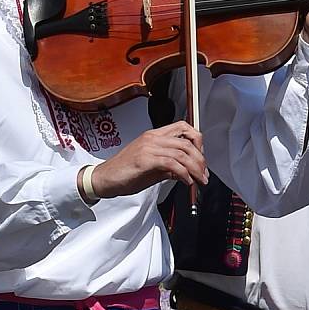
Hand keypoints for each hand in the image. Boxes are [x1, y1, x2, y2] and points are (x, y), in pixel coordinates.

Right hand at [87, 121, 207, 198]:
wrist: (104, 179)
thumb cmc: (125, 172)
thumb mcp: (152, 168)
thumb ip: (170, 166)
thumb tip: (187, 172)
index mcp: (154, 135)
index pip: (183, 127)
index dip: (197, 141)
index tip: (201, 157)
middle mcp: (152, 138)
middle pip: (187, 141)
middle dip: (200, 159)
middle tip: (204, 174)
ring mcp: (148, 147)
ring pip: (182, 152)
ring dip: (195, 168)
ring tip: (199, 180)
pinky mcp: (145, 160)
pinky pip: (172, 163)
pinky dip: (184, 174)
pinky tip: (186, 182)